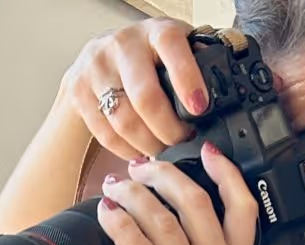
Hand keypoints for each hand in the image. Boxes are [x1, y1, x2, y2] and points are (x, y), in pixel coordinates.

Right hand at [58, 18, 208, 156]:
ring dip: (147, 145)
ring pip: (124, 121)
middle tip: (181, 142)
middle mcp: (123, 45)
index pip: (172, 48)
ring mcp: (97, 69)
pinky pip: (106, 134)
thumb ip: (194, 63)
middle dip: (167, 129)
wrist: (97, 57)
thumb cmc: (144, 57)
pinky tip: (139, 153)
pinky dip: (126, 150)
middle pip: (145, 97)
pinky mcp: (80, 93)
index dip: (187, 80)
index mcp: (155, 32)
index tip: (199, 108)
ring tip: (162, 151)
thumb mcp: (172, 49)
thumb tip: (224, 89)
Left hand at [97, 146, 255, 244]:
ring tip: (117, 186)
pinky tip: (108, 215)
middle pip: (196, 203)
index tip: (206, 151)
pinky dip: (121, 228)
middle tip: (140, 167)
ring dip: (135, 196)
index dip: (225, 173)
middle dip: (163, 176)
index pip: (243, 208)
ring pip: (164, 222)